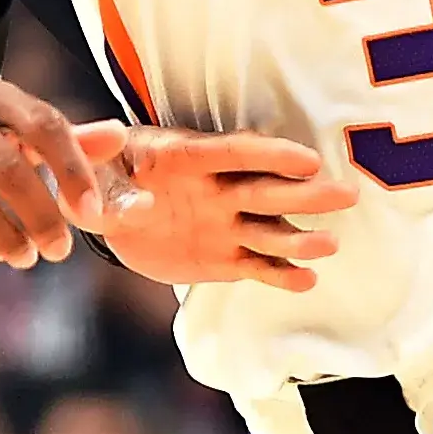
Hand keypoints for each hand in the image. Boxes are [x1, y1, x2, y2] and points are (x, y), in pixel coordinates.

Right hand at [0, 72, 114, 267]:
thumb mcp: (8, 110)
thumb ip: (64, 133)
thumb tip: (120, 139)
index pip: (43, 126)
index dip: (73, 170)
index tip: (93, 211)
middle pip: (6, 171)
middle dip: (41, 217)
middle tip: (62, 248)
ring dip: (6, 239)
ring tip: (27, 256)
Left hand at [92, 124, 352, 289]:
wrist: (99, 207)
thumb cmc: (94, 179)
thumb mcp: (86, 180)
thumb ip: (109, 192)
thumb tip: (142, 202)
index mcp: (183, 157)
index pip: (232, 153)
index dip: (270, 156)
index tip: (307, 160)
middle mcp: (214, 189)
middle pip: (264, 190)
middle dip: (305, 194)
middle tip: (347, 194)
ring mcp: (223, 223)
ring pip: (267, 230)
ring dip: (298, 238)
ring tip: (330, 244)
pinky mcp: (223, 256)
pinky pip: (255, 265)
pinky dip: (279, 274)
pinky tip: (306, 280)